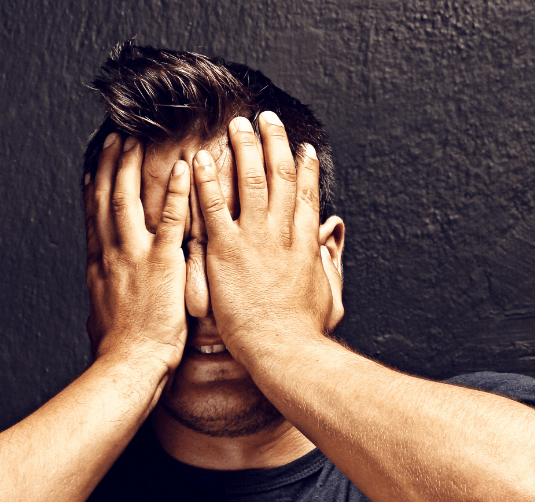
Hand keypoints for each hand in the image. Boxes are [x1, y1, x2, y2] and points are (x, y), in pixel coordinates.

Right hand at [84, 133, 189, 373]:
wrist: (128, 364)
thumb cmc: (120, 350)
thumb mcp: (102, 317)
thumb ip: (104, 299)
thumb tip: (96, 301)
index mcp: (99, 265)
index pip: (93, 216)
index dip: (93, 187)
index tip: (94, 165)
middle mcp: (112, 254)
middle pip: (106, 199)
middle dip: (110, 165)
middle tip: (115, 137)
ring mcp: (135, 256)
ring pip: (128, 200)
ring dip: (132, 167)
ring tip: (136, 140)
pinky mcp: (162, 263)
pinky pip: (171, 220)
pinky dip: (177, 192)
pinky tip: (184, 169)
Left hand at [191, 113, 343, 366]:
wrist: (284, 349)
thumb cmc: (305, 332)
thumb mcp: (329, 293)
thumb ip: (329, 263)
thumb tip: (332, 241)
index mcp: (305, 242)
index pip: (306, 194)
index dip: (305, 167)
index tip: (303, 147)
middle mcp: (282, 232)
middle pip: (280, 175)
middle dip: (274, 143)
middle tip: (266, 119)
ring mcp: (254, 238)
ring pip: (251, 180)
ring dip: (244, 148)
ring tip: (237, 125)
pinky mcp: (226, 250)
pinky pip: (214, 207)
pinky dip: (209, 180)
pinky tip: (203, 158)